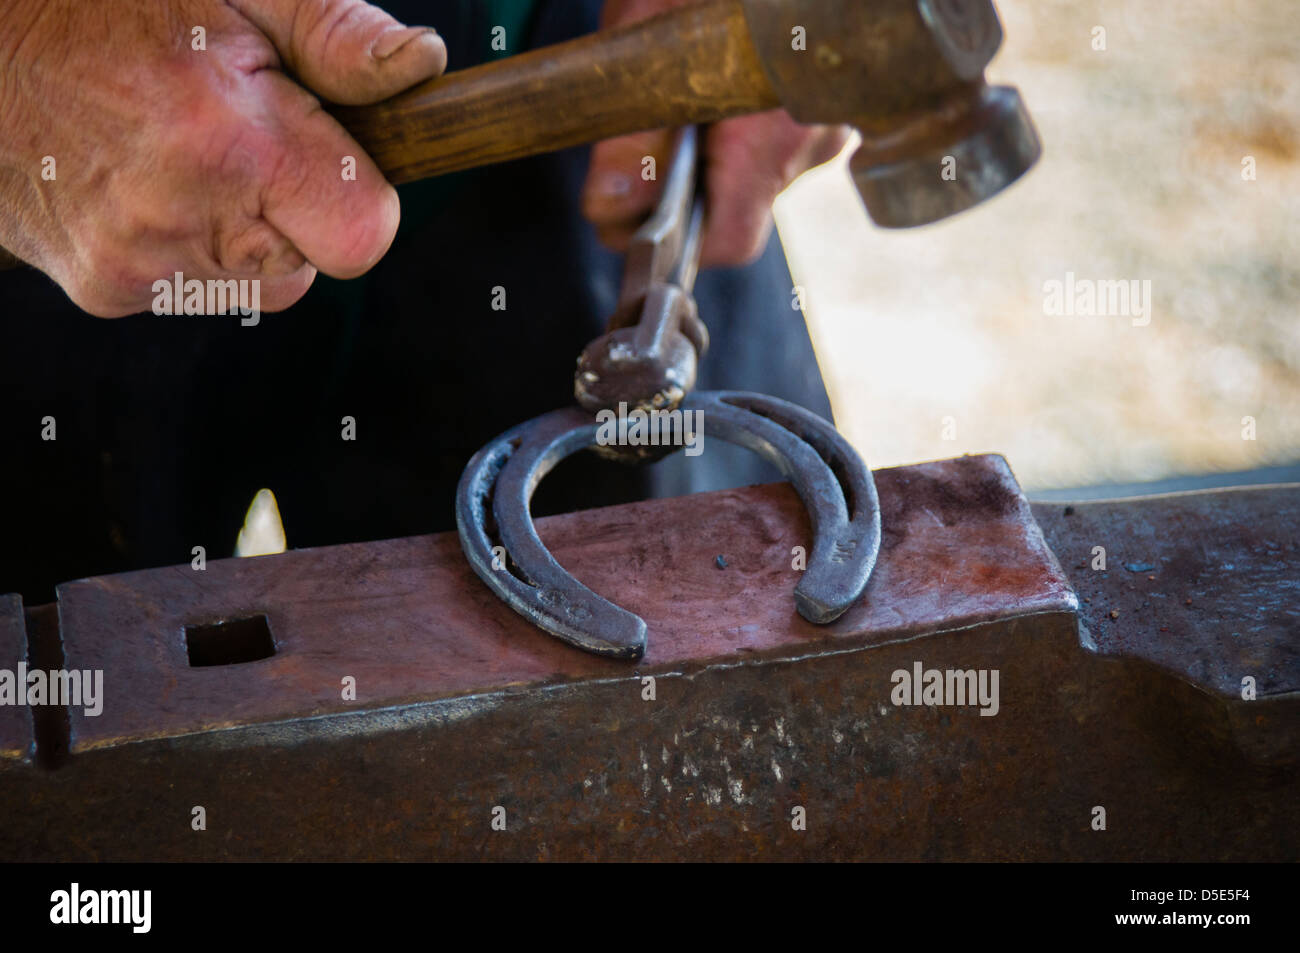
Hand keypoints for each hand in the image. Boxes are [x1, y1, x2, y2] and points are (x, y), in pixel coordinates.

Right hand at [0, 0, 446, 315]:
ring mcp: (137, 265)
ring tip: (177, 154)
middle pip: (310, 267)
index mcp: (230, 142)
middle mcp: (181, 218)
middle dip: (293, 210)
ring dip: (237, 230)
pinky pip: (194, 290)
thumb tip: (421, 63)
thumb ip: (334, 34)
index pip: (362, 236)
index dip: (359, 197)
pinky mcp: (105, 292)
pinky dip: (184, 246)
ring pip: (255, 283)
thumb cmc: (100, 2)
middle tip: (234, 140)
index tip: (326, 155)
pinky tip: (139, 182)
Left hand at [581, 0, 849, 268]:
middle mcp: (814, 137)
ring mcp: (830, 127)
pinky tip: (718, 86)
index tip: (623, 204)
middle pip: (735, 209)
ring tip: (682, 86)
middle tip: (638, 129)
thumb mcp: (650, 23)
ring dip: (706, 153)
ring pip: (752, 178)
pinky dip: (734, 130)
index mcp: (776, 126)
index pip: (728, 238)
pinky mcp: (828, 111)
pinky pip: (773, 146)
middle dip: (679, 185)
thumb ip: (631, 122)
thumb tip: (614, 202)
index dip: (669, 237)